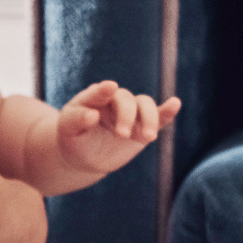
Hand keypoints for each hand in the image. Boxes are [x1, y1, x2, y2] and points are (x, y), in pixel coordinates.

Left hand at [57, 80, 179, 174]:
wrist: (86, 155)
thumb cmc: (73, 138)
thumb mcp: (67, 130)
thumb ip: (76, 121)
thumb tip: (92, 115)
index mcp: (94, 97)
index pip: (100, 92)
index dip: (104, 90)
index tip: (110, 87)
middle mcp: (115, 100)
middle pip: (126, 99)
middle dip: (126, 115)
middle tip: (122, 135)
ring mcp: (131, 112)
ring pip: (144, 105)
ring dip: (148, 118)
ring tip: (148, 138)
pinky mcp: (143, 126)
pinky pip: (158, 116)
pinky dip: (167, 111)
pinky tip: (175, 104)